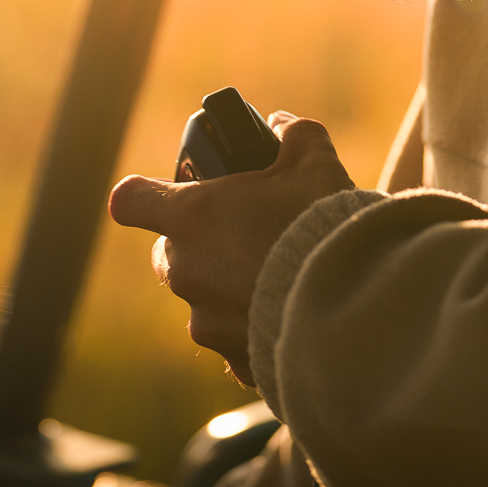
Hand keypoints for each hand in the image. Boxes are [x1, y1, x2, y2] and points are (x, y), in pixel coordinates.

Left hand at [107, 113, 354, 386]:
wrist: (357, 308)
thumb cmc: (325, 227)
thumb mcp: (315, 164)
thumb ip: (294, 136)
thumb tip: (283, 127)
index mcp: (191, 217)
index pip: (130, 201)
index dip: (144, 197)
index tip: (168, 196)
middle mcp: (187, 270)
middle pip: (167, 256)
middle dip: (197, 248)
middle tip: (243, 240)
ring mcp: (206, 320)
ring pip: (202, 303)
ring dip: (229, 294)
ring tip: (281, 285)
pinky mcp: (235, 360)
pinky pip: (235, 345)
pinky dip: (257, 335)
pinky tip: (295, 323)